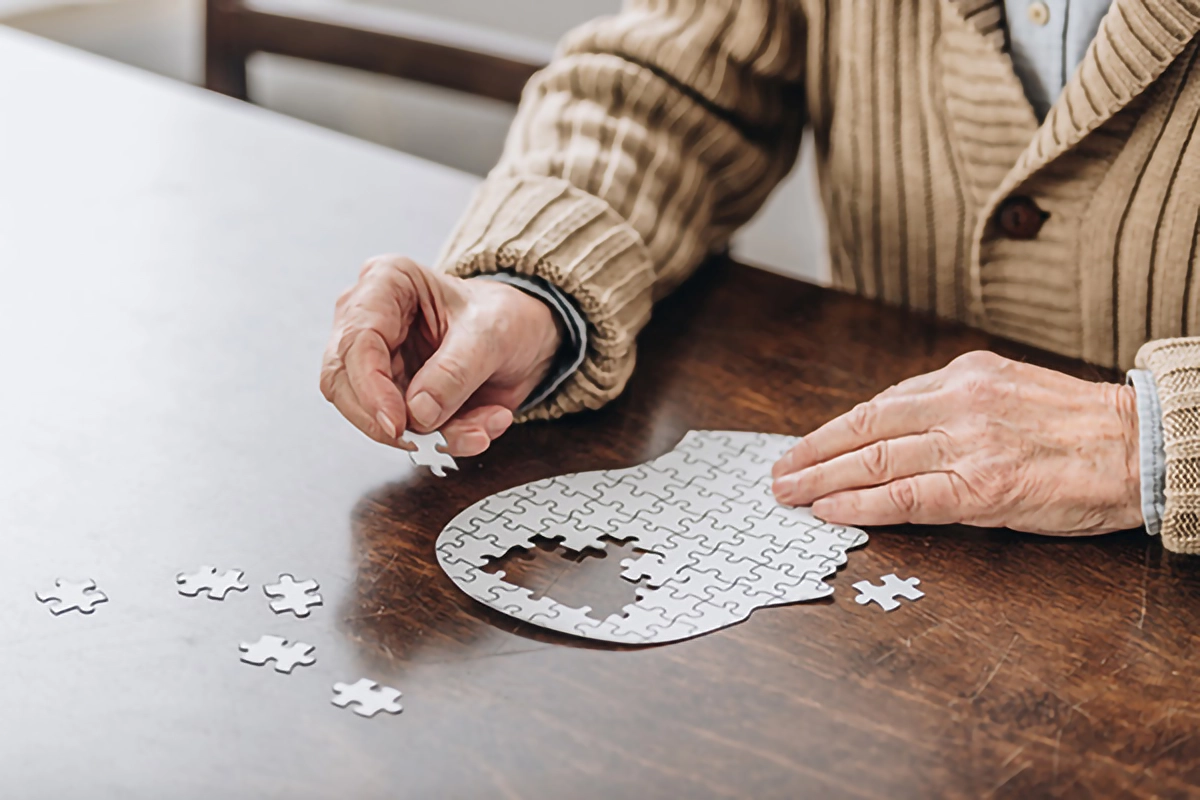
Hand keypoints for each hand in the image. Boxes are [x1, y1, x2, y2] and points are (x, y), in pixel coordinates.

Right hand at [320, 256, 562, 455]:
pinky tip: (480, 427)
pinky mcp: (392, 394)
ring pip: (371, 415)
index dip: (370, 389)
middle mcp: (369, 320)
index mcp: (386, 282)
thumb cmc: (503, 315)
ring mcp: (377, 361)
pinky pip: (403, 431)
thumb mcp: (491, 334)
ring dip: (427, 436)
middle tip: (427, 441)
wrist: (523, 335)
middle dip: (387, 420)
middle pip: (343, 382)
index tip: (398, 423)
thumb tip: (418, 412)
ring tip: (479, 430)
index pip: (356, 341)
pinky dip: (442, 439)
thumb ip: (455, 372)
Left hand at [771, 351, 1142, 534]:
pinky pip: (905, 497)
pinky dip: (860, 505)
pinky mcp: (982, 487)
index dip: (832, 430)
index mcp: (963, 375)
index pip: (878, 404)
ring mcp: (967, 445)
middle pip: (863, 429)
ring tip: (789, 494)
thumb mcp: (1008, 389)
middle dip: (812, 453)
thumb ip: (953, 404)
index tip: (802, 446)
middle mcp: (957, 403)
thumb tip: (896, 428)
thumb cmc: (1078, 425)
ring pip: (874, 461)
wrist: (1141, 446)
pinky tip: (830, 512)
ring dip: (822, 479)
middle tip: (778, 473)